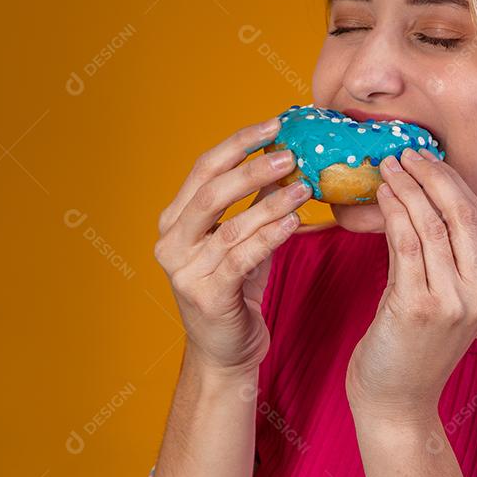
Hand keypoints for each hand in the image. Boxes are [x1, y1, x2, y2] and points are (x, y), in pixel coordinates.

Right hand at [153, 116, 312, 376]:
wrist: (225, 352)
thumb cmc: (235, 291)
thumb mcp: (242, 239)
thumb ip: (255, 203)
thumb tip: (286, 158)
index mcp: (175, 220)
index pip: (203, 169)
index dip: (239, 143)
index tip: (274, 124)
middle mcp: (172, 242)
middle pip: (211, 192)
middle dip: (252, 168)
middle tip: (290, 153)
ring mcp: (186, 271)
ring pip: (231, 226)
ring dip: (271, 202)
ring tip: (305, 186)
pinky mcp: (208, 296)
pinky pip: (242, 258)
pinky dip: (269, 236)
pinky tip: (294, 222)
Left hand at [345, 147, 476, 422]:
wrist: (396, 403)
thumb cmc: (409, 348)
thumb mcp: (437, 299)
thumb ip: (437, 256)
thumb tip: (417, 201)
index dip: (451, 181)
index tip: (426, 157)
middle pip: (464, 213)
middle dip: (434, 175)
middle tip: (406, 151)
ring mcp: (453, 301)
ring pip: (434, 224)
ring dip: (409, 187)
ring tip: (387, 166)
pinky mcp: (419, 306)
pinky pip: (407, 244)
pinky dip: (394, 211)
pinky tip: (381, 194)